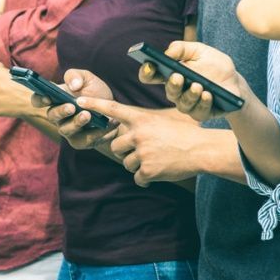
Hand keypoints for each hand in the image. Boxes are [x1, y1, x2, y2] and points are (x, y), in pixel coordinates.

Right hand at [34, 69, 116, 149]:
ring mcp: (68, 130)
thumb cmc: (96, 93)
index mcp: (56, 99)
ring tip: (88, 115)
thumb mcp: (88, 79)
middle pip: (52, 116)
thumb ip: (76, 76)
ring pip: (66, 130)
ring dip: (76, 123)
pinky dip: (97, 132)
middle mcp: (59, 116)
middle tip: (71, 107)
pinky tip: (107, 124)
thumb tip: (73, 85)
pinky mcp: (80, 141)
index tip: (47, 97)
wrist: (114, 111)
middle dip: (61, 111)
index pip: (38, 100)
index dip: (39, 99)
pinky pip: (84, 140)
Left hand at [77, 96, 202, 186]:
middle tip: (143, 151)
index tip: (77, 101)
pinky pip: (138, 178)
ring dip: (138, 165)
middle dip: (125, 152)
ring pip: (126, 163)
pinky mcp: (148, 170)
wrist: (202, 149)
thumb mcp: (164, 118)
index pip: (112, 109)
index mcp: (141, 119)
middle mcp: (138, 134)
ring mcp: (142, 153)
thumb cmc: (186, 132)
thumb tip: (127, 128)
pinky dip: (146, 178)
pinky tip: (160, 171)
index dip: (94, 104)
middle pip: (115, 146)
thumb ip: (144, 122)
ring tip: (157, 159)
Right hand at [138, 41, 249, 121]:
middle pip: (169, 91)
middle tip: (178, 76)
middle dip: (172, 84)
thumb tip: (168, 52)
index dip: (147, 72)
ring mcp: (188, 104)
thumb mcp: (201, 51)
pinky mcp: (201, 113)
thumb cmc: (215, 66)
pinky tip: (208, 95)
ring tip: (198, 86)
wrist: (235, 83)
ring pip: (183, 104)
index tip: (149, 66)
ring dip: (190, 95)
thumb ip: (183, 48)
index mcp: (172, 74)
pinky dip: (203, 103)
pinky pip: (198, 112)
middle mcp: (177, 91)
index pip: (152, 76)